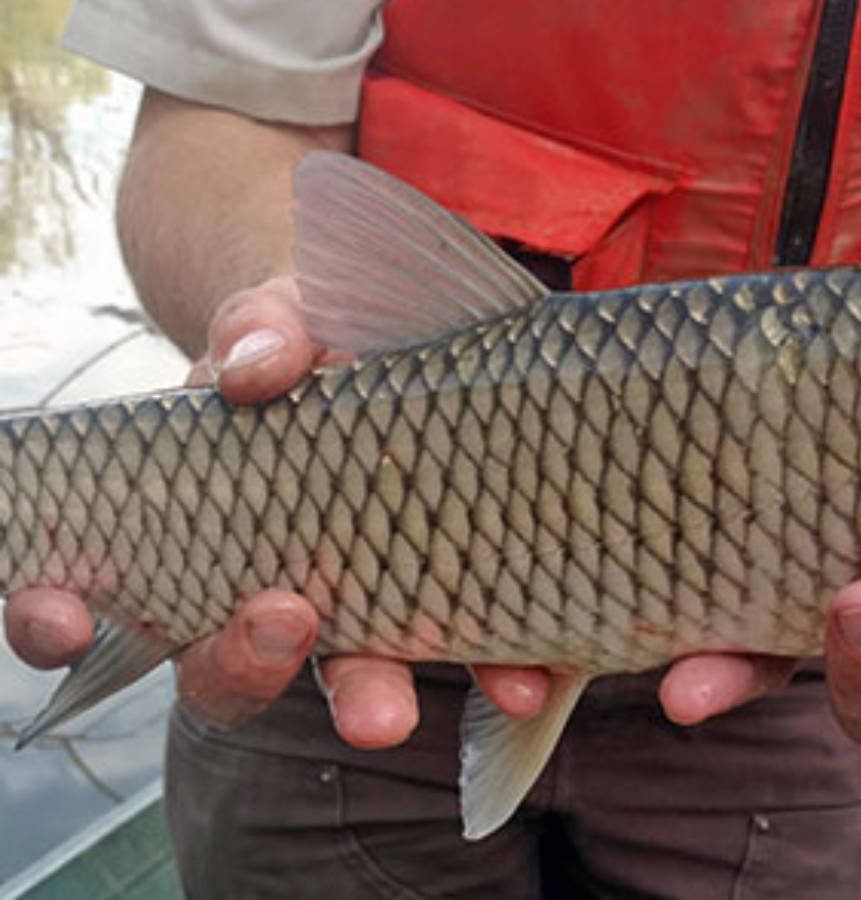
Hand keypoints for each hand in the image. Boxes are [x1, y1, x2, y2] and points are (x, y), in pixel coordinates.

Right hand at [1, 277, 550, 747]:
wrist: (410, 341)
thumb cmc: (319, 338)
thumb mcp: (287, 315)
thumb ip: (263, 329)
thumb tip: (249, 370)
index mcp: (193, 530)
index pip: (94, 597)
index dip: (57, 620)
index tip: (64, 619)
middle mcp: (262, 590)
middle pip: (223, 668)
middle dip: (241, 665)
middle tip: (282, 622)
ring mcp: (359, 609)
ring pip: (342, 679)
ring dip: (364, 695)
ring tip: (389, 712)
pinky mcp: (451, 607)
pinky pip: (466, 654)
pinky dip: (491, 673)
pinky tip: (523, 681)